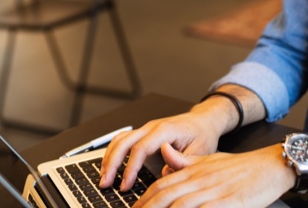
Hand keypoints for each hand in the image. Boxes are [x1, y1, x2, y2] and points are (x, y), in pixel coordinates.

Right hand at [99, 110, 224, 190]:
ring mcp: (146, 129)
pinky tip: (109, 166)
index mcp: (166, 130)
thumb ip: (181, 162)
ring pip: (120, 139)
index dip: (131, 168)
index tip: (125, 185)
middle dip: (112, 163)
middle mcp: (152, 127)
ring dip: (109, 158)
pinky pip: (123, 140)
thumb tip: (163, 174)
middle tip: (105, 183)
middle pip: (124, 142)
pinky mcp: (143, 133)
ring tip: (104, 177)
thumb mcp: (199, 150)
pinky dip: (113, 152)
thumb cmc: (202, 134)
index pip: (141, 148)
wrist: (203, 121)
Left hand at [134, 142, 292, 207]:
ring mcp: (212, 191)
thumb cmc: (243, 167)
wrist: (271, 165)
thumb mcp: (211, 160)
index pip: (161, 185)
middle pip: (164, 197)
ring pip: (179, 205)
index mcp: (194, 171)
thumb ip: (186, 161)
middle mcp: (199, 180)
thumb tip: (165, 153)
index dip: (144, 200)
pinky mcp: (226, 202)